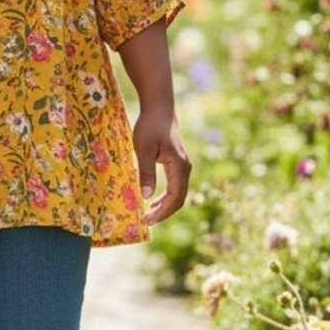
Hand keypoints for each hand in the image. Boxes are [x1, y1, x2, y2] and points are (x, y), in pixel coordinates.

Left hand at [131, 107, 190, 225]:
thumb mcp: (143, 149)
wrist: (159, 108)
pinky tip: (155, 200)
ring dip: (165, 206)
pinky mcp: (178, 162)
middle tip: (146, 222)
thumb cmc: (150, 126)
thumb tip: (147, 196)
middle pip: (179, 198)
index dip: (162, 212)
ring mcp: (183, 165)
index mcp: (179, 166)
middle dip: (164, 212)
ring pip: (178, 193)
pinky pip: (176, 185)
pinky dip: (166, 196)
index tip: (147, 220)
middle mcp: (185, 168)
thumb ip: (146, 172)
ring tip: (149, 215)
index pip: (175, 197)